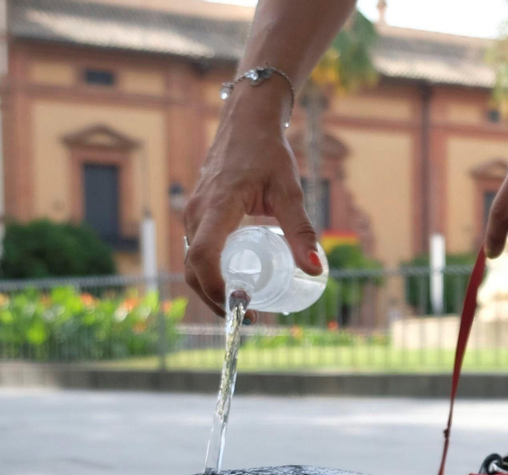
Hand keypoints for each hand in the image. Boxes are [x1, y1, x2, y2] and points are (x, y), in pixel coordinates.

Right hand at [183, 82, 324, 318]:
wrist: (245, 122)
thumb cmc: (268, 153)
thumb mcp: (289, 191)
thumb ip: (301, 231)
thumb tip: (316, 270)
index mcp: (217, 207)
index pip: (204, 258)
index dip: (217, 289)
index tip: (242, 307)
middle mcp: (197, 214)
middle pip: (193, 270)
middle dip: (215, 301)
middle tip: (248, 319)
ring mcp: (193, 215)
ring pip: (191, 264)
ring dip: (211, 291)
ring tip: (244, 307)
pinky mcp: (197, 216)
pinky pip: (196, 252)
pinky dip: (209, 275)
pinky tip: (235, 284)